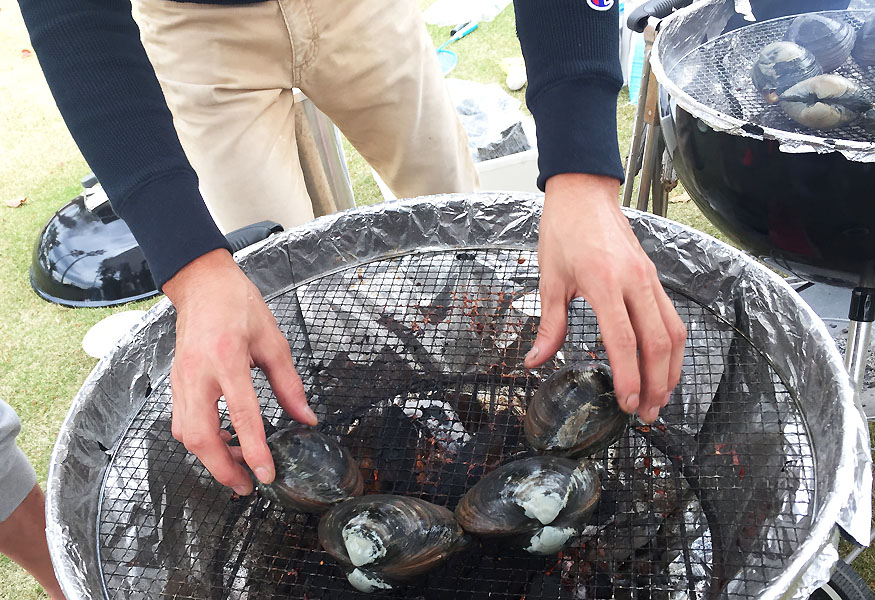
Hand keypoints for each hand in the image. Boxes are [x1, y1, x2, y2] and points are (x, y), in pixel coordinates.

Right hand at [163, 249, 317, 494]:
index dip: (254, 450)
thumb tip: (305, 418)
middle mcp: (197, 373)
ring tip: (239, 463)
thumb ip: (289, 384)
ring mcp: (180, 379)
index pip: (241, 415)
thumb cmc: (237, 304)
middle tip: (246, 486)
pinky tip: (223, 440)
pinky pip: (182, 422)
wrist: (201, 284)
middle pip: (200, 435)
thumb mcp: (273, 341)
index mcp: (227, 358)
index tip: (266, 474)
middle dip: (222, 468)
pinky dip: (201, 439)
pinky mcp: (175, 383)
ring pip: (186, 433)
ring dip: (211, 457)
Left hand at [525, 173, 686, 422]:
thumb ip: (548, 325)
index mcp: (604, 283)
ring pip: (673, 332)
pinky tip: (663, 367)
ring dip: (670, 370)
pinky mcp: (654, 277)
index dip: (629, 376)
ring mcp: (650, 279)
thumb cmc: (563, 231)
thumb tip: (534, 361)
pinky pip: (672, 318)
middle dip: (657, 384)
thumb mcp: (549, 279)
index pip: (624, 340)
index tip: (628, 404)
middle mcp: (634, 282)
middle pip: (657, 342)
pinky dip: (671, 348)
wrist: (584, 194)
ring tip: (660, 399)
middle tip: (647, 414)